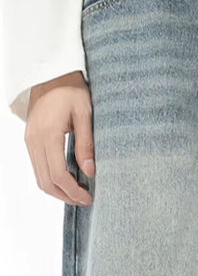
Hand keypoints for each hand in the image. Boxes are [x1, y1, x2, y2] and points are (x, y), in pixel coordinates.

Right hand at [24, 71, 94, 205]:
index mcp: (48, 134)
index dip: (73, 191)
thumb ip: (86, 144)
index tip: (89, 198)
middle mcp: (34, 140)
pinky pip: (38, 168)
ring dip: (59, 191)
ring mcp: (30, 141)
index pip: (58, 174)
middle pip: (46, 181)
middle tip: (86, 200)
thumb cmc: (71, 91)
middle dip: (66, 196)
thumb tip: (90, 171)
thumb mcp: (85, 114)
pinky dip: (52, 180)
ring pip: (40, 178)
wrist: (51, 75)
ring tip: (79, 193)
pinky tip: (69, 181)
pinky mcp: (30, 141)